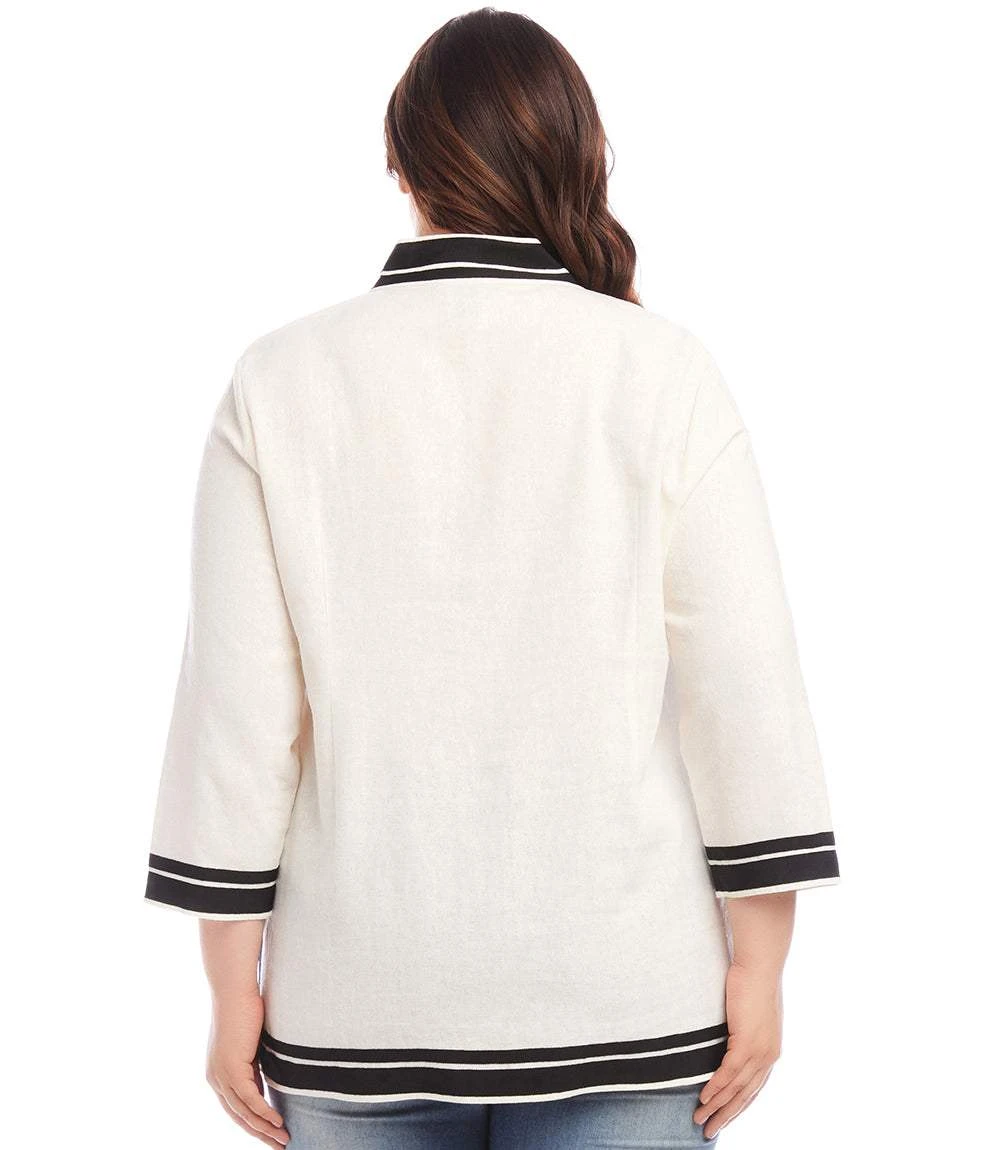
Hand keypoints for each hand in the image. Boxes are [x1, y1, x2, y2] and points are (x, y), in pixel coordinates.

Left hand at [205, 991, 288, 1147]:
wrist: (234, 988)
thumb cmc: (245, 1008)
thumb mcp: (251, 1043)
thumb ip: (255, 1063)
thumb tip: (269, 1077)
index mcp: (218, 1073)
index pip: (235, 1108)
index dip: (254, 1123)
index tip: (272, 1133)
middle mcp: (215, 1078)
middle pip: (238, 1116)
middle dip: (260, 1134)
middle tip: (279, 1145)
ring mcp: (221, 1074)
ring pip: (243, 1112)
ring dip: (265, 1128)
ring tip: (283, 1138)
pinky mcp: (231, 1068)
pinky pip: (249, 1098)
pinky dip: (264, 1112)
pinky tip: (278, 1121)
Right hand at [694, 961, 781, 1138]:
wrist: (760, 965)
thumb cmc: (752, 982)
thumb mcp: (749, 1014)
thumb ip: (741, 1031)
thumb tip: (728, 1037)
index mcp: (770, 1052)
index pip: (753, 1088)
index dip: (737, 1106)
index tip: (722, 1119)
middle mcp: (768, 1057)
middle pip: (745, 1095)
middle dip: (726, 1116)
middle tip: (708, 1131)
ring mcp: (760, 1051)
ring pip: (736, 1088)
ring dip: (717, 1106)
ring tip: (700, 1118)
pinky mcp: (747, 1042)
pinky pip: (729, 1072)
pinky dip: (716, 1087)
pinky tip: (704, 1098)